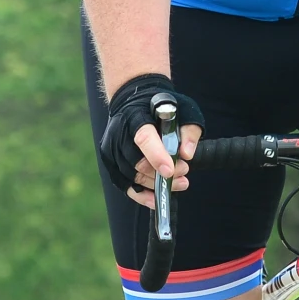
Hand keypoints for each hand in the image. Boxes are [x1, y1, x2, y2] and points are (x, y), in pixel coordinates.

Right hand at [98, 74, 204, 209]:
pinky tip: (156, 199)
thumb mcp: (183, 109)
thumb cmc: (160, 107)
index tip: (171, 171)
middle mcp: (118, 134)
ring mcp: (111, 149)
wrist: (133, 100)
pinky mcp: (110, 162)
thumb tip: (186, 155)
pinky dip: (141, 195)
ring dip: (156, 185)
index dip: (157, 156)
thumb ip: (189, 131)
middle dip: (162, 173)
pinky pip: (125, 185)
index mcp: (135, 116)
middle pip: (138, 163)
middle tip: (184, 171)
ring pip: (133, 177)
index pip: (144, 139)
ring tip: (179, 182)